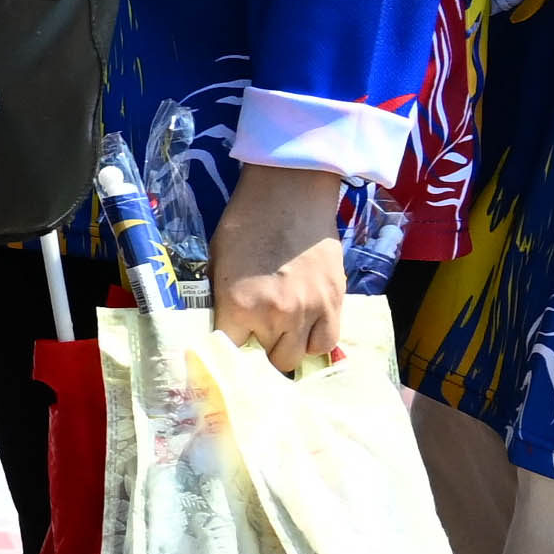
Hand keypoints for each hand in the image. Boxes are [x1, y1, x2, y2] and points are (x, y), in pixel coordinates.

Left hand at [207, 160, 352, 371]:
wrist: (290, 192)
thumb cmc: (246, 222)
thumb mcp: (218, 262)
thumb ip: (222, 301)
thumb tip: (223, 329)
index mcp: (238, 305)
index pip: (230, 351)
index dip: (229, 348)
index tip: (230, 344)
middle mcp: (275, 316)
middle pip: (268, 360)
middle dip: (260, 351)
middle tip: (258, 334)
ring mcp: (310, 311)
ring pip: (298, 358)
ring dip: (288, 348)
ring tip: (282, 333)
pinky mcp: (335, 302)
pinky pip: (327, 342)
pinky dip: (315, 341)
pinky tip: (306, 328)